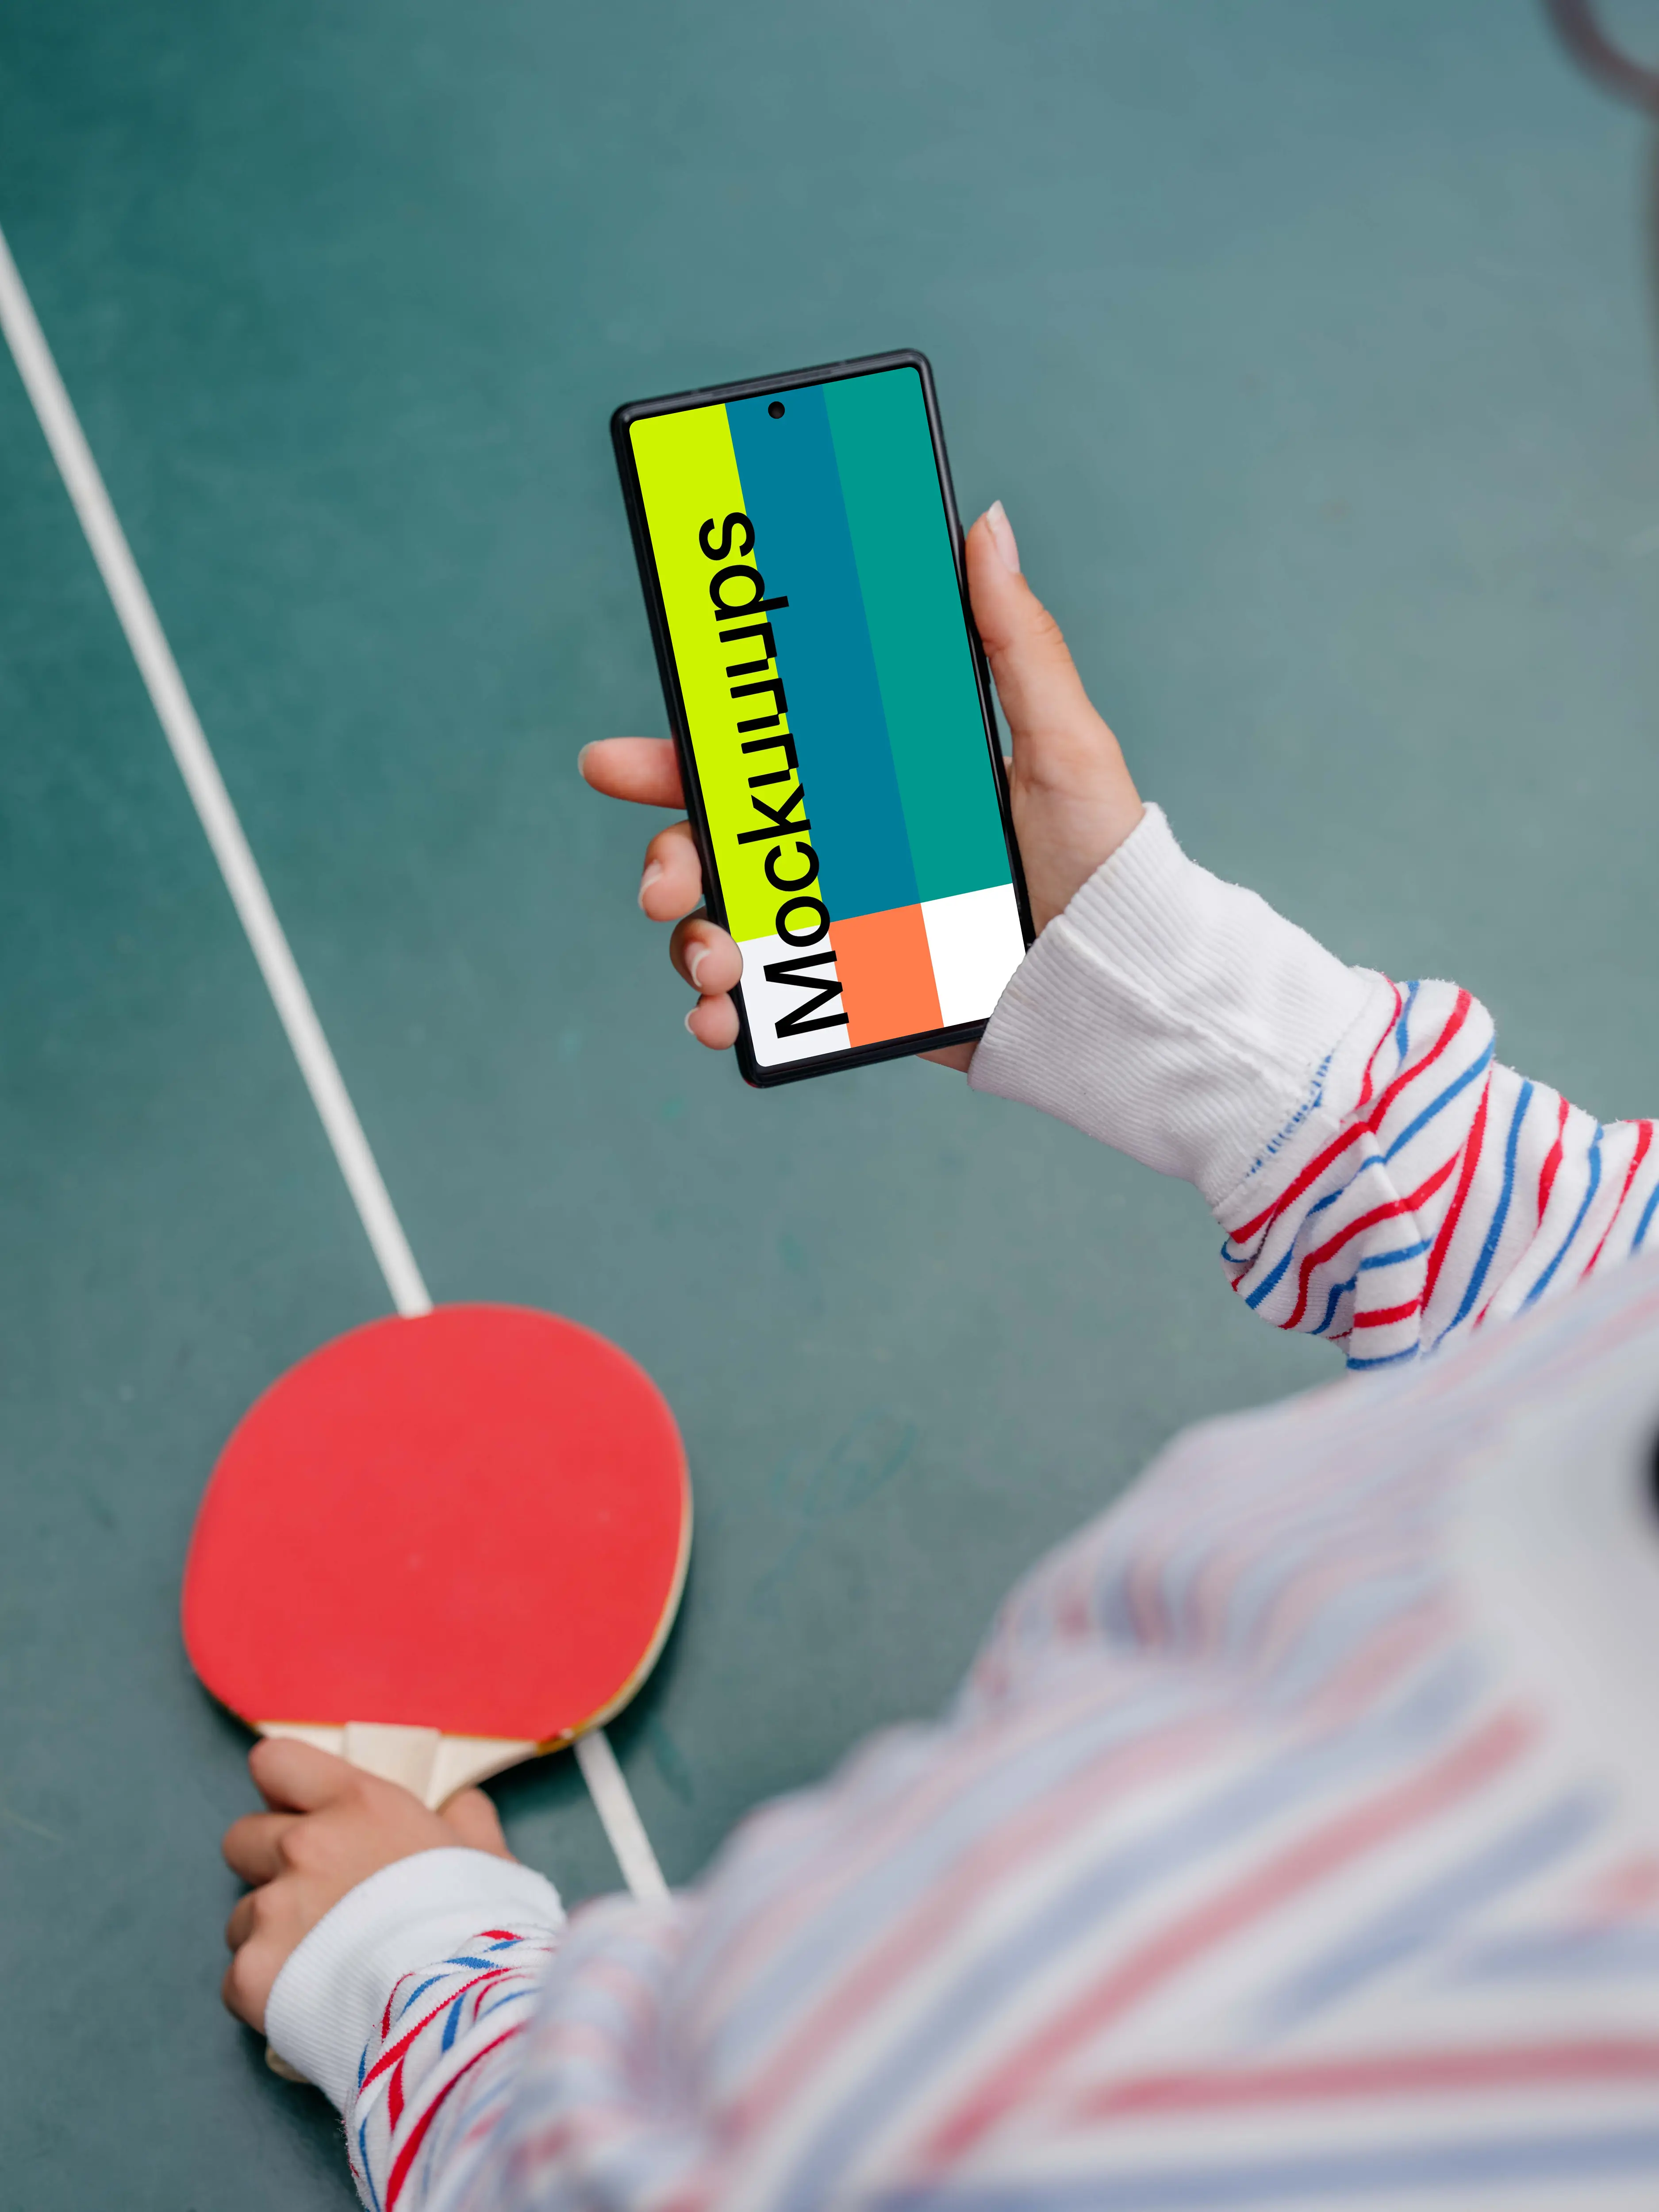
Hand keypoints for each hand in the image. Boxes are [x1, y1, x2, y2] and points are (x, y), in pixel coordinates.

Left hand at [220, 1737, 514, 2032]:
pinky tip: (306, 2008)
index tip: (305, 1815)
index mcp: (358, 1805)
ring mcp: (273, 1910)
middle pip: (242, 1838)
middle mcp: (305, 1846)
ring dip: (269, 1936)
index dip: (286, 1790)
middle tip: (312, 1900)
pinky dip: (263, 1995)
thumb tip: (459, 1805)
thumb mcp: (488, 1857)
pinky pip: (237, 1980)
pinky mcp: (251, 1976)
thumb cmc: (478, 1926)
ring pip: (241, 1916)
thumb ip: (466, 1821)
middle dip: (268, 1866)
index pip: (277, 1762)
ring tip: (320, 1969)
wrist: (454, 2008)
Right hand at [581, 500, 1142, 1070]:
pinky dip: (725, 1013)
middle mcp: (845, 850)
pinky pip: (767, 1004)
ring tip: (715, 964)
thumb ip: (1016, 641)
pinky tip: (722, 1020)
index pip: (759, 757)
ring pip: (726, 923)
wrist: (1118, 980)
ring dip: (692, 941)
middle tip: (657, 879)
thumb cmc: (1102, 859)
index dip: (679, 755)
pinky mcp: (854, 995)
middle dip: (665, 854)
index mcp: (874, 782)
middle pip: (719, 842)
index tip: (616, 762)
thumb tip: (984, 525)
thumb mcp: (1063, 741)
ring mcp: (842, 925)